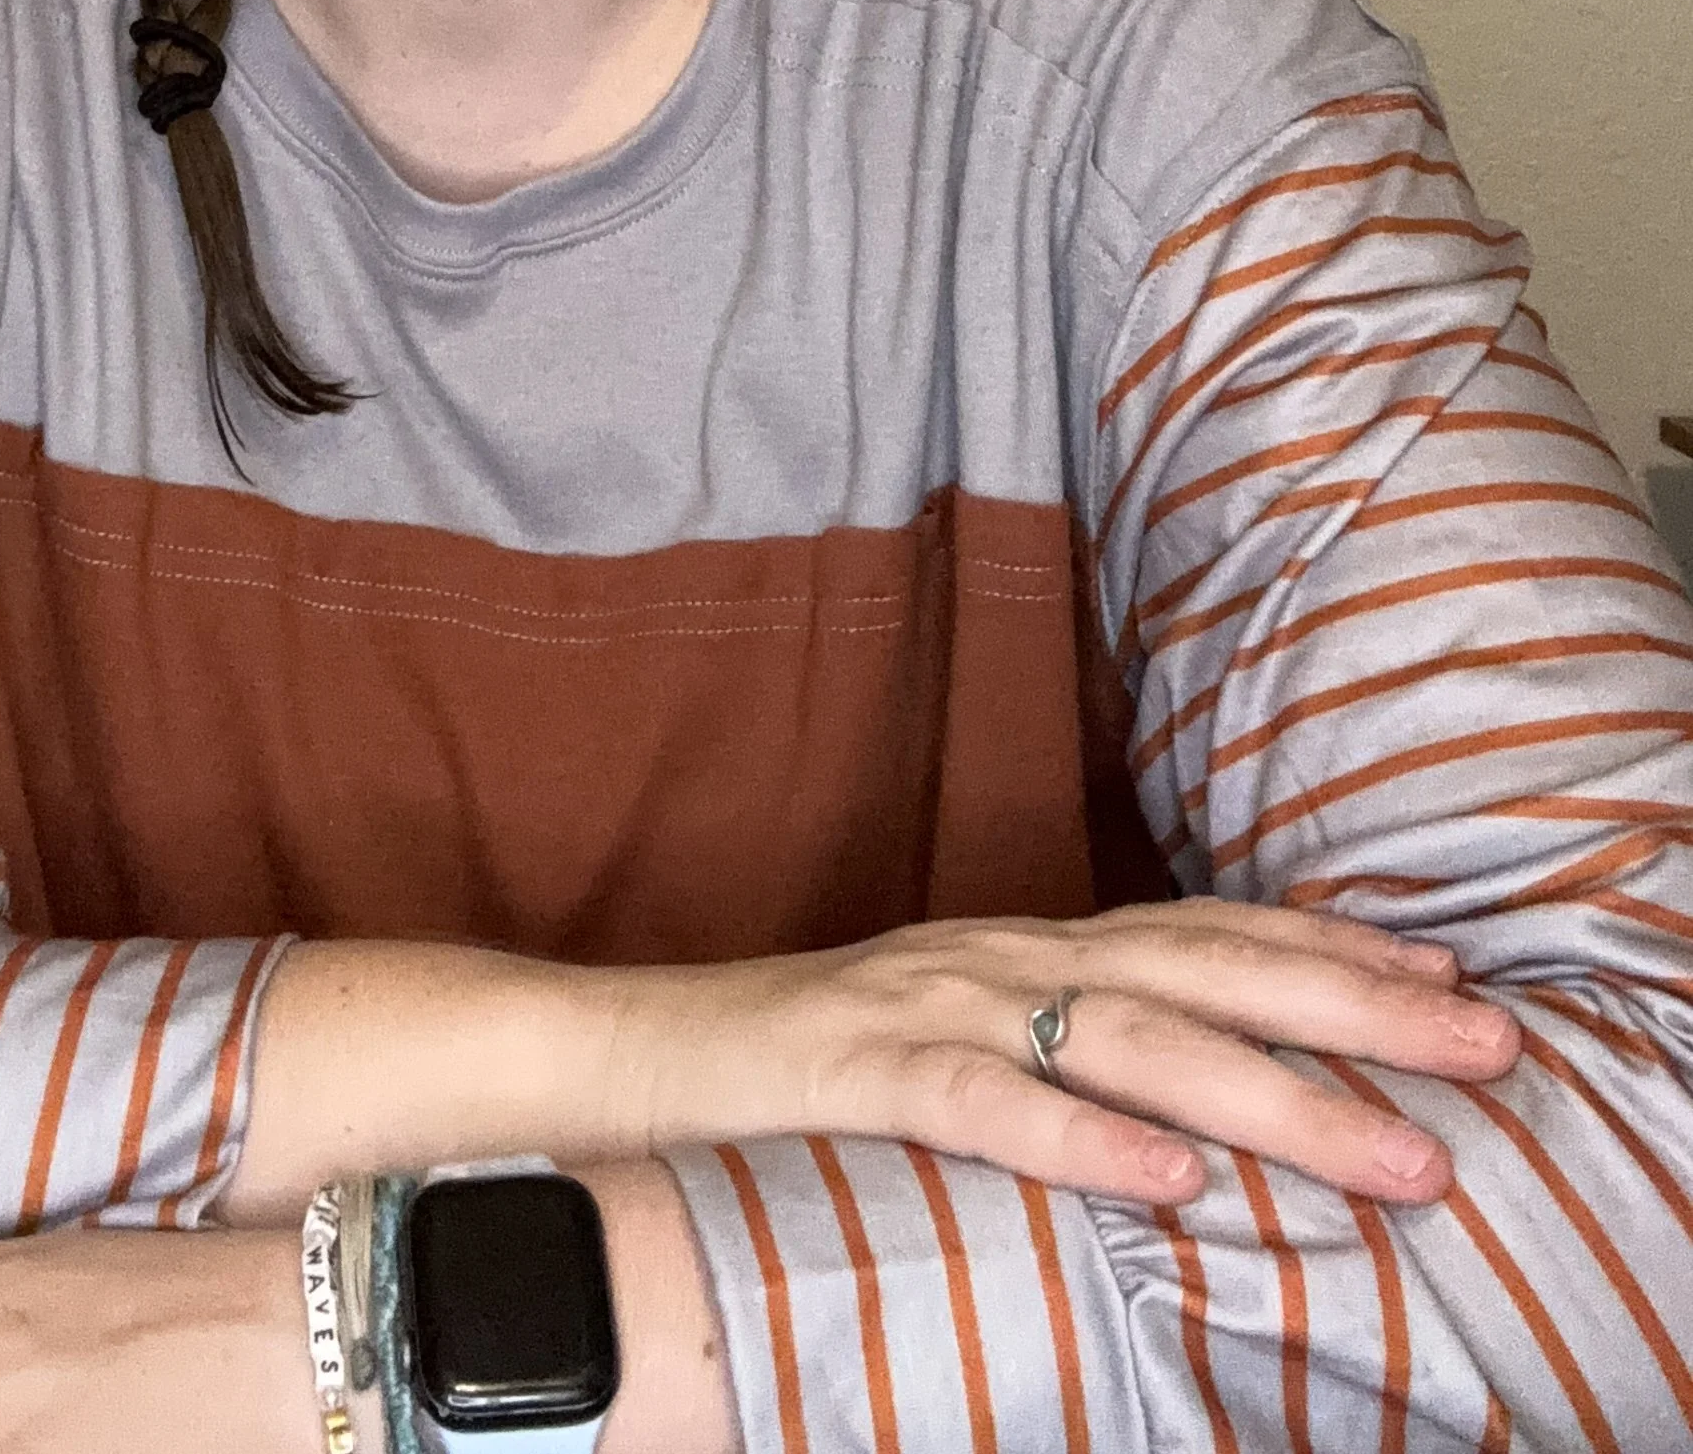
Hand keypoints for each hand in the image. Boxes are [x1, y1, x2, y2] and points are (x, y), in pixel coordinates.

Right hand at [611, 896, 1519, 1206]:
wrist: (629, 1053)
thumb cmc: (806, 1064)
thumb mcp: (955, 1031)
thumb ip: (1064, 1033)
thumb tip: (1196, 1076)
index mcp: (1025, 946)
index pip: (1206, 930)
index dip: (1333, 948)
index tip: (1454, 980)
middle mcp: (998, 956)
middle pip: (1204, 971)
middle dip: (1357, 1011)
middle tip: (1484, 1051)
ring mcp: (930, 1006)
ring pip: (1128, 1042)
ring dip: (1271, 1095)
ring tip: (1391, 1152)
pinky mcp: (858, 1075)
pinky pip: (983, 1110)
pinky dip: (1082, 1141)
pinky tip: (1170, 1182)